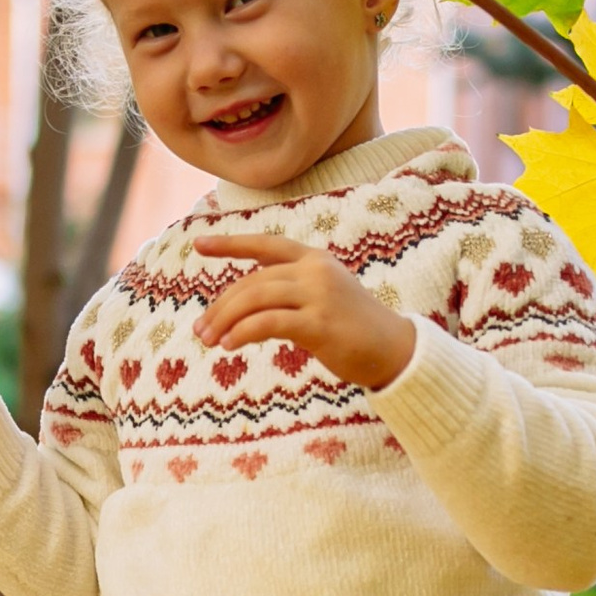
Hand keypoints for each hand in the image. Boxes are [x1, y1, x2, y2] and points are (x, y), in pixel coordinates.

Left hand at [192, 232, 417, 390]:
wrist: (396, 351)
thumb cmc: (355, 330)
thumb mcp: (322, 299)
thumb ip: (289, 294)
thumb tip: (246, 308)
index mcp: (315, 260)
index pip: (266, 245)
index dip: (231, 244)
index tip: (199, 245)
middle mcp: (316, 270)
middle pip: (253, 281)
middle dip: (221, 305)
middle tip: (200, 329)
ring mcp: (319, 295)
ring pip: (255, 299)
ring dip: (225, 320)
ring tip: (209, 340)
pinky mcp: (319, 323)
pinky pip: (269, 323)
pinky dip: (243, 332)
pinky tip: (230, 345)